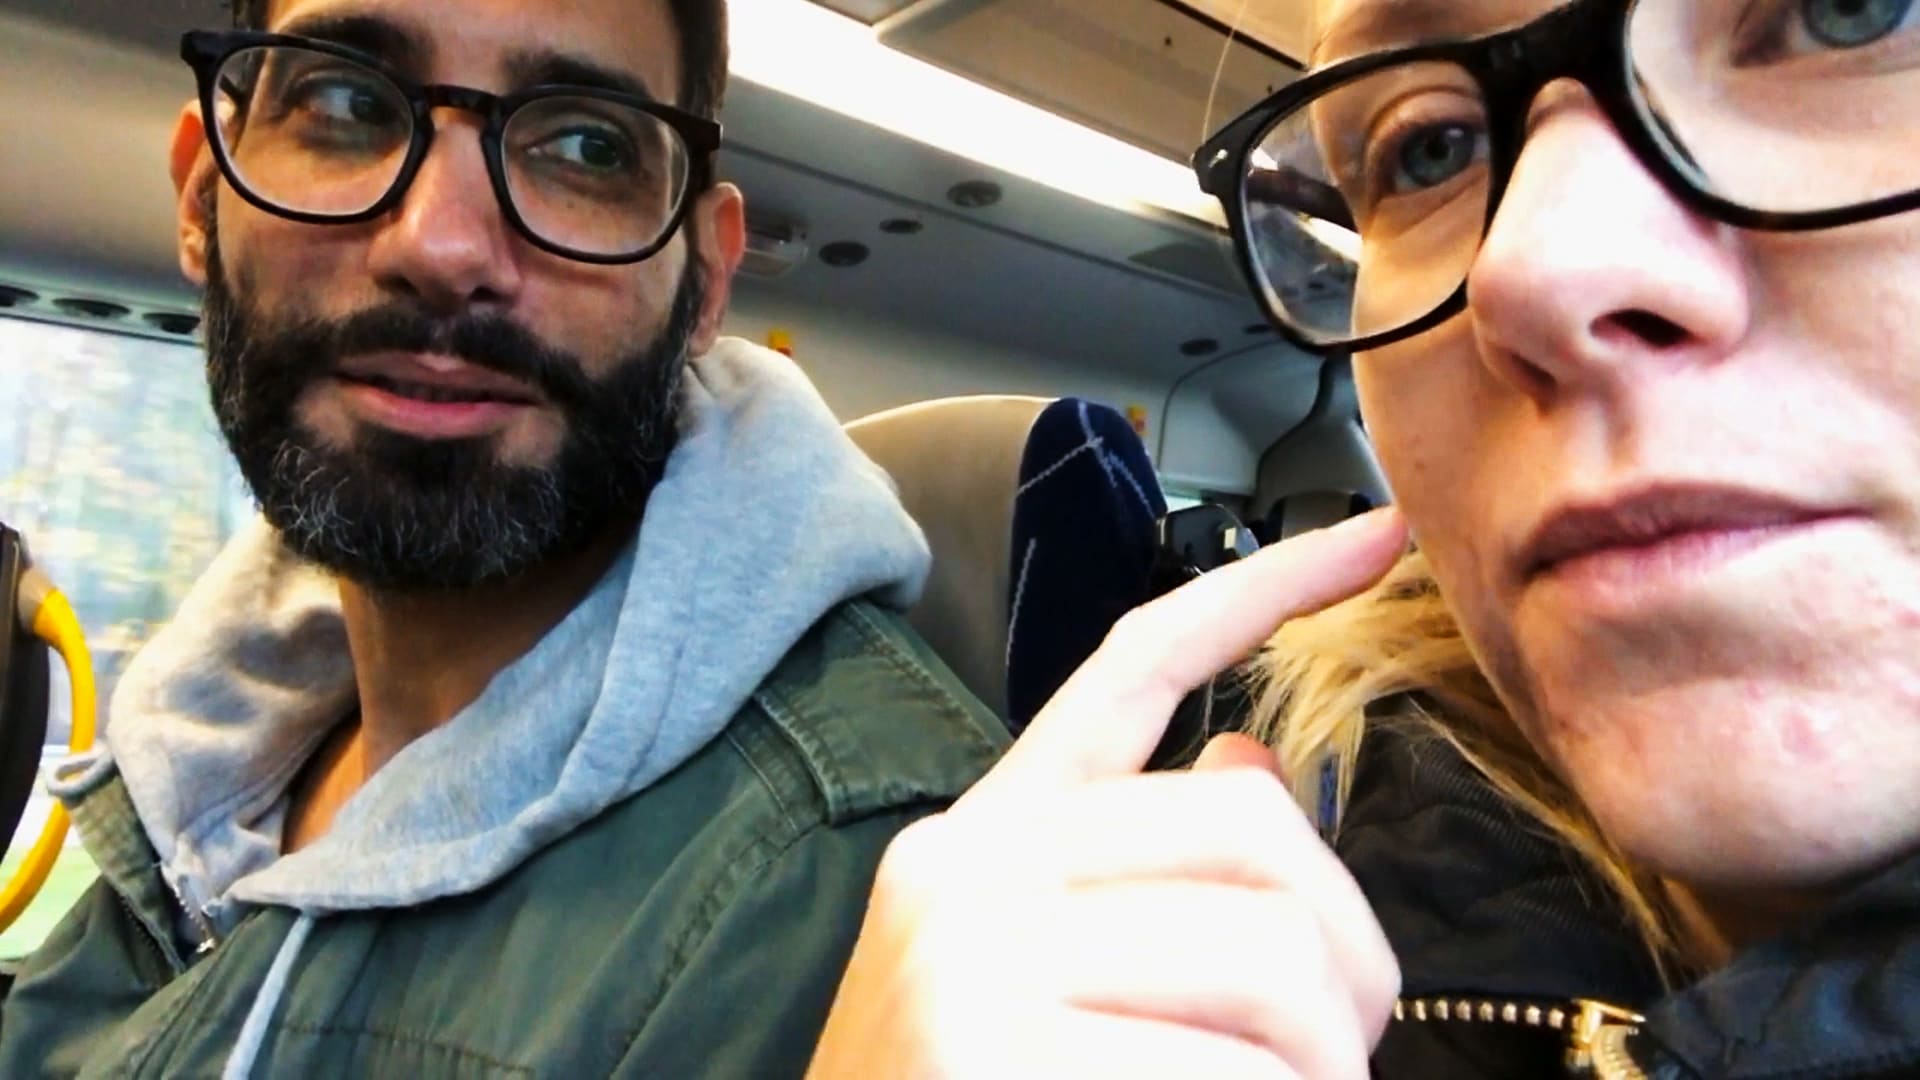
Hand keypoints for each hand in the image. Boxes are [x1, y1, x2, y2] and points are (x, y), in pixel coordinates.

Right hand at [807, 509, 1409, 1079]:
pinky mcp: (995, 1062)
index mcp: (983, 837)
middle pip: (1252, 834)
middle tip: (1348, 1047)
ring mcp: (972, 969)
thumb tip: (1253, 764)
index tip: (1381, 535)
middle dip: (1351, 955)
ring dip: (1326, 1065)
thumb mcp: (1033, 969)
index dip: (1269, 592)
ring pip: (1271, 962)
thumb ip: (1138, 867)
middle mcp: (966, 875)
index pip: (1135, 666)